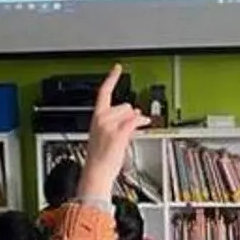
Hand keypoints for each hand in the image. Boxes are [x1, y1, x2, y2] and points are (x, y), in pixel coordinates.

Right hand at [77, 64, 149, 200]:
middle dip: (130, 114)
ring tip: (131, 132)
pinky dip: (141, 121)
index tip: (117, 68)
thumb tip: (135, 112)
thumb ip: (118, 121)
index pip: (103, 92)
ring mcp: (110, 125)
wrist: (96, 172)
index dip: (111, 78)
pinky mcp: (119, 133)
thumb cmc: (100, 158)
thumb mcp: (106, 135)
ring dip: (135, 120)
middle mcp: (102, 118)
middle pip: (125, 105)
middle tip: (129, 127)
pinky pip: (135, 120)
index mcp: (96, 117)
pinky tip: (144, 123)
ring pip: (131, 112)